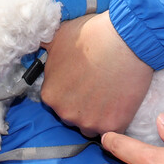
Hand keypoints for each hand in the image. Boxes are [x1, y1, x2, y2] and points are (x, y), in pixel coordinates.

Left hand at [40, 12, 151, 135]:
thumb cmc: (91, 36)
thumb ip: (45, 49)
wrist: (125, 40)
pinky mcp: (113, 126)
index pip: (56, 98)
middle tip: (95, 84)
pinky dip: (115, 118)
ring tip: (108, 92)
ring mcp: (90, 122)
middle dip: (81, 103)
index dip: (68, 88)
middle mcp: (66, 113)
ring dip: (97, 113)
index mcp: (50, 95)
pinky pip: (112, 128)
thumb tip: (39, 46)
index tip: (79, 78)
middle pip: (72, 114)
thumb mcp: (58, 37)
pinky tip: (120, 100)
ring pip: (91, 124)